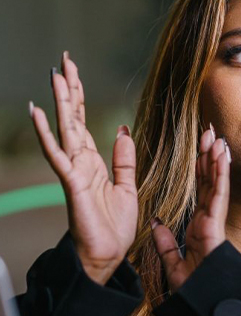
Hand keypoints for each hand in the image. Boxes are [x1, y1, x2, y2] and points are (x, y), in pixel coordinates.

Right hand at [30, 53, 137, 285]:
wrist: (107, 255)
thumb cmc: (114, 225)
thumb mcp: (127, 185)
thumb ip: (123, 158)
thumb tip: (122, 130)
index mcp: (93, 161)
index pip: (83, 121)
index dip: (79, 96)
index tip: (73, 71)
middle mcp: (80, 161)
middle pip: (72, 117)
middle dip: (69, 89)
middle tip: (64, 60)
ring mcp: (73, 170)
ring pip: (64, 129)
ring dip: (59, 102)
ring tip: (54, 76)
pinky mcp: (72, 183)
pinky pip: (58, 155)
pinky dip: (46, 134)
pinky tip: (37, 113)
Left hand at [151, 127, 228, 291]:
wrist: (207, 313)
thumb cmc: (195, 294)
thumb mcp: (173, 267)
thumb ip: (167, 244)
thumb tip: (157, 221)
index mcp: (199, 228)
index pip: (200, 192)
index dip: (200, 169)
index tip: (201, 149)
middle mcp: (208, 222)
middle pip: (209, 182)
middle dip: (209, 156)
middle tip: (210, 132)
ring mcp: (214, 224)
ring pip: (216, 185)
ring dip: (216, 160)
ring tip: (216, 137)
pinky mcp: (216, 228)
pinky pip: (218, 197)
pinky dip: (220, 175)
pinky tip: (220, 157)